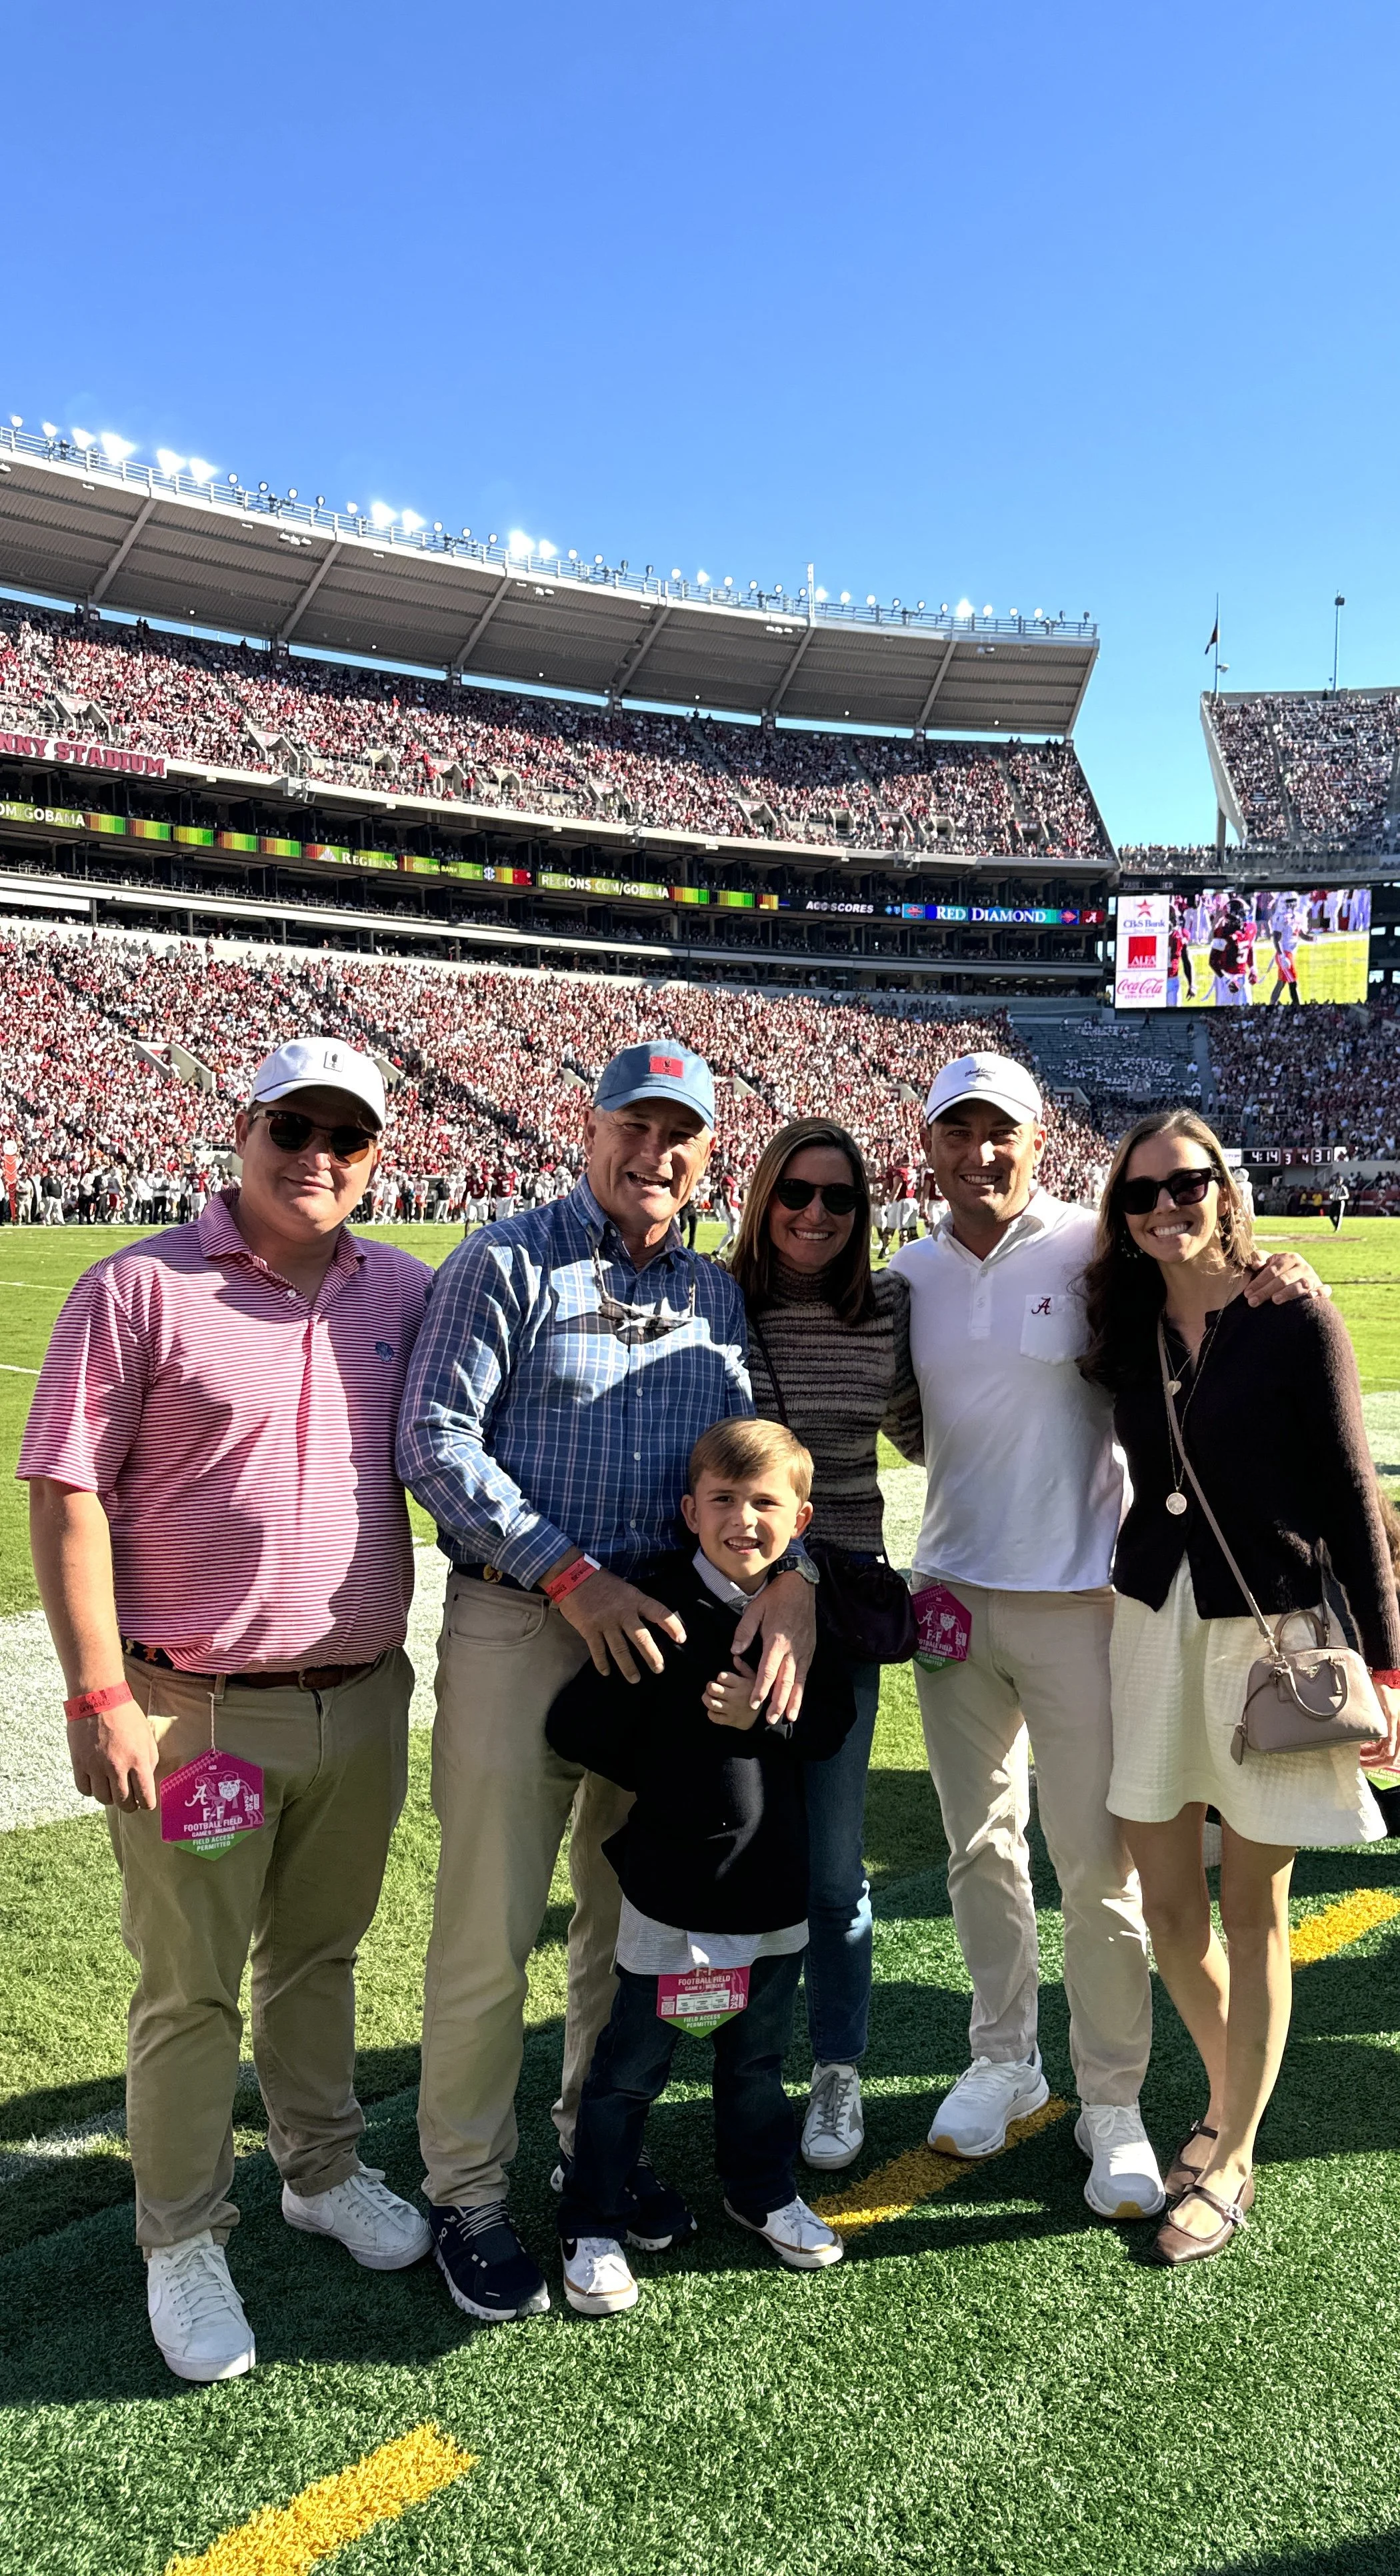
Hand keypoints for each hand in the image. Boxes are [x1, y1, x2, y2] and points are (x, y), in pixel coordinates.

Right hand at [68, 1695, 158, 1809]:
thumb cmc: (126, 1715)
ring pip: (103, 1799)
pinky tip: (97, 1781)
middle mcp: (117, 1766)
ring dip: (110, 1797)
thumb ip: (149, 1761)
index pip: (145, 1797)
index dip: (147, 1804)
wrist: (98, 1698)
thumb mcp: (146, 1736)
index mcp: (138, 1759)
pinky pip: (85, 1790)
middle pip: (124, 1803)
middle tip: (129, 1800)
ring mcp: (96, 1766)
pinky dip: (91, 1790)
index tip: (145, 1803)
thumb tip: (146, 1782)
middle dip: (129, 1805)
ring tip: (112, 1787)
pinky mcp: (79, 1763)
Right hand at [552, 1563, 684, 1681]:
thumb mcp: (624, 1587)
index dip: (672, 1626)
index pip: (659, 1613)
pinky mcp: (589, 1629)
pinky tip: (606, 1672)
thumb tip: (647, 1619)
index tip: (682, 1639)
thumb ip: (634, 1603)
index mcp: (634, 1599)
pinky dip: (602, 1663)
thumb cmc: (600, 1580)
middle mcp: (622, 1612)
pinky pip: (598, 1651)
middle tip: (659, 1669)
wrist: (572, 1575)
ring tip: (635, 1679)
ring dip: (629, 1667)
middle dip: (652, 1656)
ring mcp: (605, 1622)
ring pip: (620, 1650)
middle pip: (642, 1638)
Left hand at [702, 1658, 761, 1731]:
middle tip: (712, 1687)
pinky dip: (711, 1712)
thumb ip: (743, 1668)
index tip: (723, 1679)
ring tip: (710, 1696)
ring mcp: (731, 1710)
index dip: (720, 1677)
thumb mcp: (754, 1679)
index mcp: (741, 1685)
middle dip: (710, 1686)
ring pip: (710, 1703)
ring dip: (706, 1698)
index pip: (722, 1676)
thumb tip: (734, 1657)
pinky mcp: (729, 1720)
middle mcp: (735, 1697)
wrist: (763, 1717)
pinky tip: (714, 1709)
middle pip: (713, 1689)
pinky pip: (713, 1717)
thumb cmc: (756, 1694)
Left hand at [731, 1568, 816, 1722]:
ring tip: (788, 1717)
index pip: (767, 1671)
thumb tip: (734, 1652)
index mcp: (776, 1641)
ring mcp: (803, 1651)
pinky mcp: (809, 1650)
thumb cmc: (774, 1598)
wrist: (799, 1586)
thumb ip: (744, 1632)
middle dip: (777, 1702)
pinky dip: (802, 1690)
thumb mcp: (754, 1610)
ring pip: (798, 1681)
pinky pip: (805, 1674)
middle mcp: (792, 1650)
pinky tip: (798, 1702)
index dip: (760, 1689)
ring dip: (792, 1701)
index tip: (754, 1704)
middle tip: (771, 1720)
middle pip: (784, 1681)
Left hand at [1243, 1251, 1326, 1305]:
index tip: (1247, 1293)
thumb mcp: (1268, 1262)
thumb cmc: (1278, 1271)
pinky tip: (1311, 1297)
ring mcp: (1313, 1277)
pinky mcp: (1321, 1288)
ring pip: (1302, 1285)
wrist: (1298, 1277)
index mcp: (1290, 1258)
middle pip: (1284, 1279)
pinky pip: (1325, 1290)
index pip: (1272, 1270)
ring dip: (1289, 1292)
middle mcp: (1303, 1266)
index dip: (1259, 1282)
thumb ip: (1259, 1258)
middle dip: (1266, 1291)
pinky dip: (1320, 1293)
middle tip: (1253, 1302)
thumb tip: (1255, 1264)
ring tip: (1275, 1300)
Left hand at [1361, 1681, 1399, 1770]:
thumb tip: (1389, 1753)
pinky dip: (1373, 1744)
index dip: (1379, 1763)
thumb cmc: (1390, 1694)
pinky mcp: (1386, 1724)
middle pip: (1387, 1754)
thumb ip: (1391, 1733)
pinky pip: (1381, 1740)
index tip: (1366, 1765)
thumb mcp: (1390, 1714)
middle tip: (1361, 1762)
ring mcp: (1392, 1729)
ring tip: (1360, 1753)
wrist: (1387, 1679)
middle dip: (1375, 1760)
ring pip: (1383, 1748)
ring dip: (1372, 1752)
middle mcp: (1397, 1733)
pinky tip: (1363, 1744)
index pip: (1392, 1756)